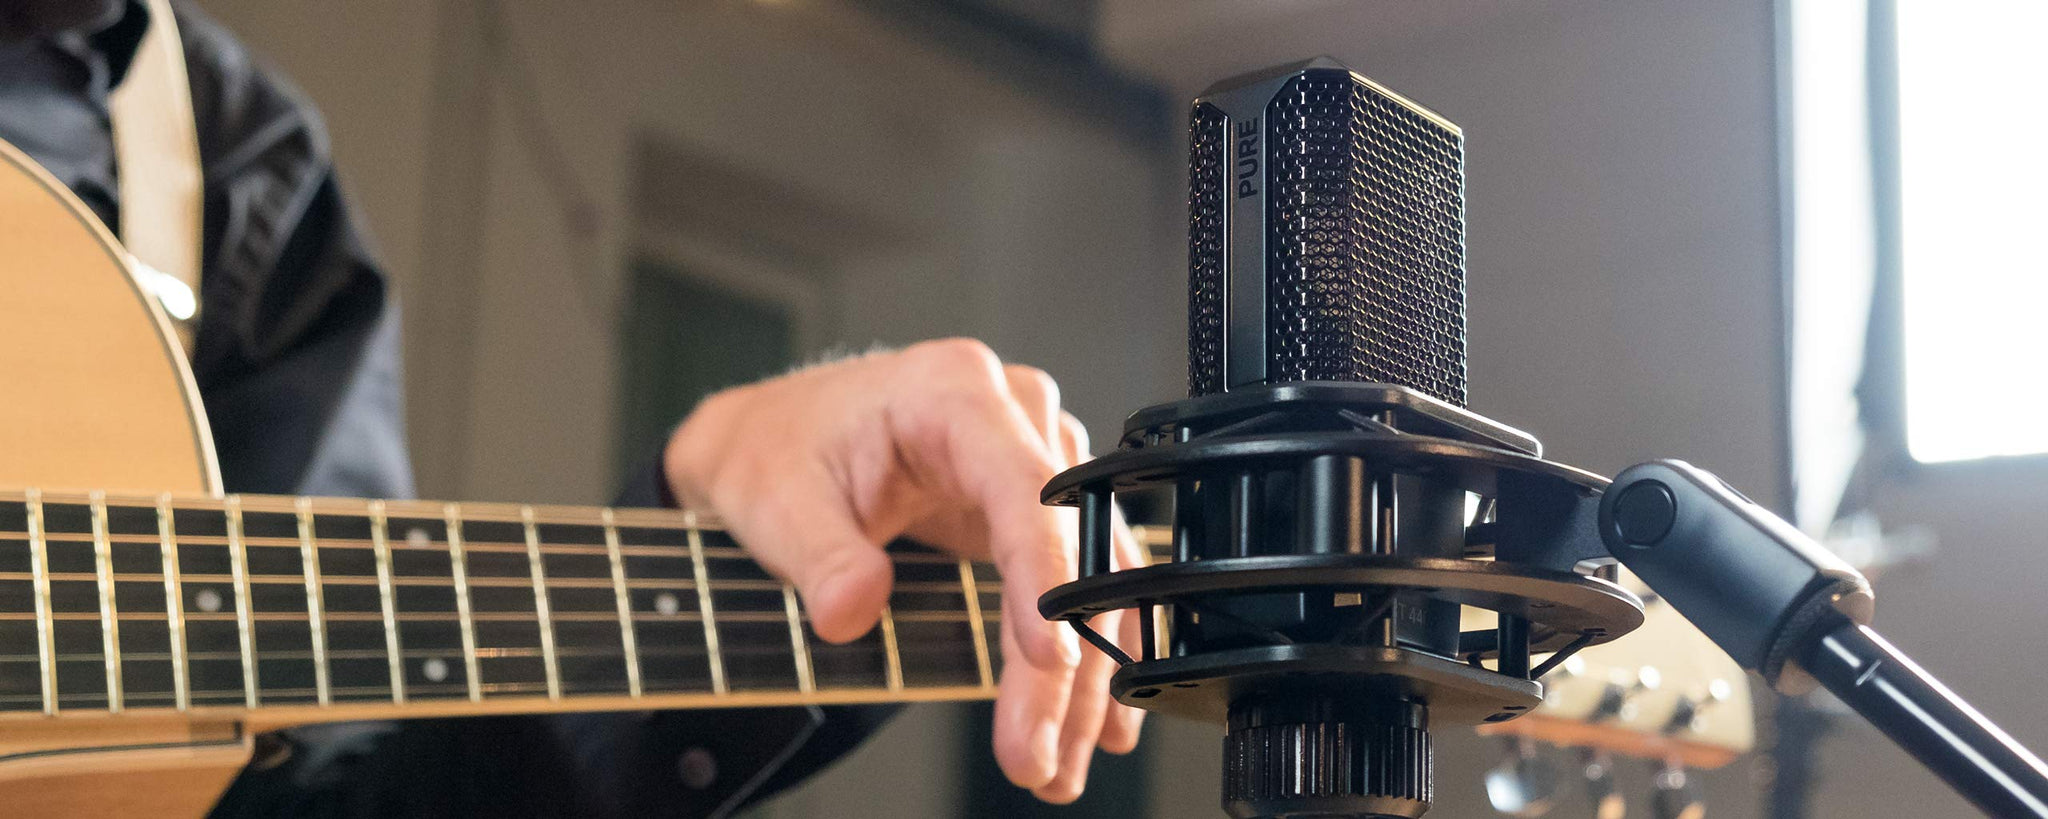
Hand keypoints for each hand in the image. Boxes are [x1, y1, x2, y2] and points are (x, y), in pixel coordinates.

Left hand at [663, 338, 1146, 801]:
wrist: (773, 440)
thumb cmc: (777, 451)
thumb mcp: (774, 499)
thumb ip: (819, 555)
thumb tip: (853, 610)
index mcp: (953, 391)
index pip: (1022, 484)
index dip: (1046, 574)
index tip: (1051, 657)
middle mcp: (1013, 416)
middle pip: (1067, 545)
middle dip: (1062, 663)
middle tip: (1037, 756)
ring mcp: (1034, 459)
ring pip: (1090, 575)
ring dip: (1082, 678)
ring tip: (1056, 764)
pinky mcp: (1034, 508)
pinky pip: (1079, 583)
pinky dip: (1083, 655)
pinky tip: (1088, 722)